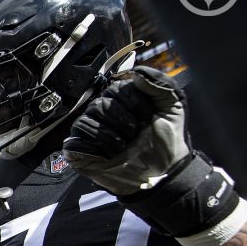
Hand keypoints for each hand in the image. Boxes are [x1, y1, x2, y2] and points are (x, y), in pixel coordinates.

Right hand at [62, 67, 191, 194]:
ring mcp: (90, 133)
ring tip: (124, 147)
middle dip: (122, 121)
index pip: (115, 89)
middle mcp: (103, 113)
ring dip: (109, 136)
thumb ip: (159, 84)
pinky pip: (74, 142)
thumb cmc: (166, 140)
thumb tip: (135, 73)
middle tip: (135, 134)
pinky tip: (109, 155)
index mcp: (121, 100)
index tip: (147, 118)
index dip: (133, 103)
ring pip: (86, 121)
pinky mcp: (80, 152)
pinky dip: (93, 147)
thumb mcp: (172, 106)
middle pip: (99, 104)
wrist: (162, 171)